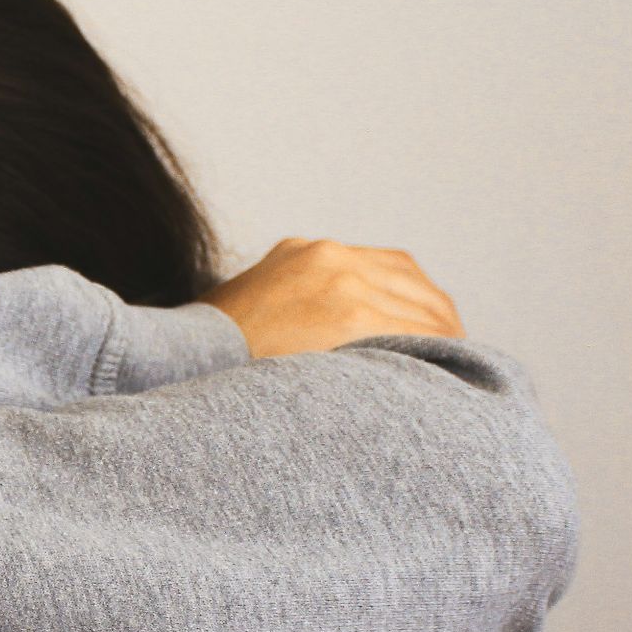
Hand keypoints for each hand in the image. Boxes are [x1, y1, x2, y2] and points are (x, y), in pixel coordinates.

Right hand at [197, 238, 464, 358]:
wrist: (175, 363)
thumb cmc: (207, 360)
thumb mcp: (247, 314)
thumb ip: (290, 312)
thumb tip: (318, 347)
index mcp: (304, 254)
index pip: (385, 267)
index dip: (414, 302)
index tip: (429, 331)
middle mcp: (326, 256)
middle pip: (411, 282)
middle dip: (436, 319)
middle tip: (455, 356)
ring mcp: (339, 280)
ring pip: (421, 306)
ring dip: (442, 339)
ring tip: (457, 371)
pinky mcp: (346, 311)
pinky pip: (413, 331)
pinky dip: (434, 352)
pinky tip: (442, 377)